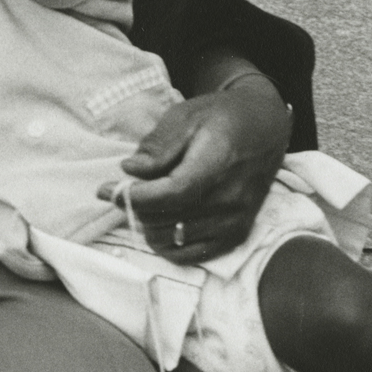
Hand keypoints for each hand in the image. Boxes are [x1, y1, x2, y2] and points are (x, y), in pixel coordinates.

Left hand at [99, 77, 290, 263]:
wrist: (265, 128)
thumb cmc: (221, 117)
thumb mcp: (185, 116)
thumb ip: (157, 146)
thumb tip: (130, 170)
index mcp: (217, 165)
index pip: (170, 195)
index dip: (134, 197)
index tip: (106, 189)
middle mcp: (230, 199)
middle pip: (167, 219)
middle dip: (134, 207)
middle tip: (119, 191)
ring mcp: (235, 221)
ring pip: (174, 240)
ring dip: (148, 225)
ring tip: (142, 202)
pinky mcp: (236, 235)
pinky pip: (192, 255)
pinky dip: (168, 244)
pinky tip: (158, 223)